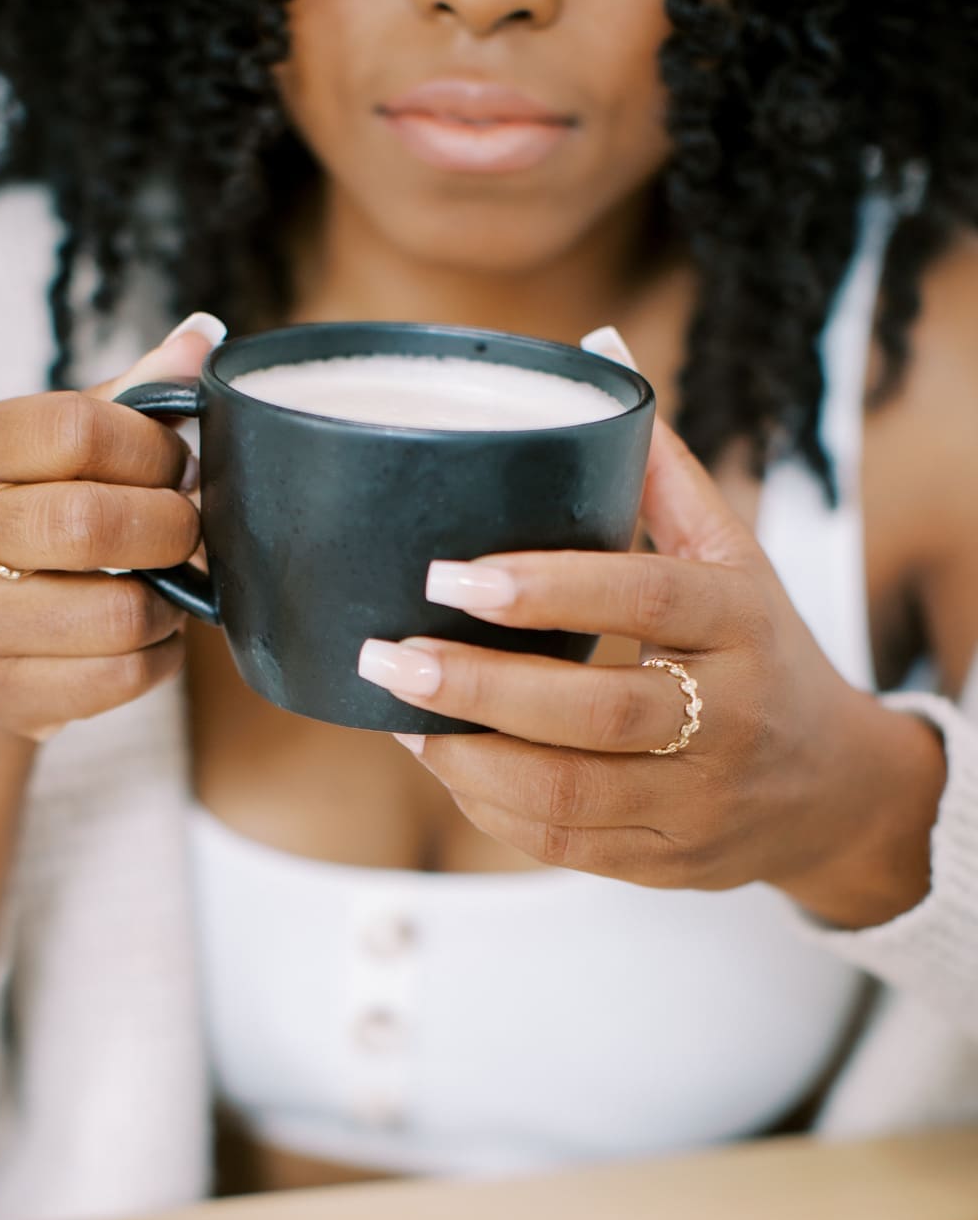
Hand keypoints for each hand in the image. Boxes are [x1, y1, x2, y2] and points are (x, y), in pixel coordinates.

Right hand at [0, 312, 224, 742]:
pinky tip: (148, 639)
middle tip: (185, 530)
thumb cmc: (39, 530)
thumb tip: (205, 337)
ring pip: (116, 614)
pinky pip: (118, 679)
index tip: (177, 466)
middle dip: (170, 526)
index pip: (75, 427)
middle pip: (91, 522)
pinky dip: (158, 660)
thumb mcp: (66, 454)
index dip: (152, 449)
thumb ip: (134, 398)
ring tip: (169, 589)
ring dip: (171, 604)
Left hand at [358, 417, 944, 926]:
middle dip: (477, 688)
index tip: (449, 576)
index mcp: (743, 623)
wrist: (831, 789)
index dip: (546, 589)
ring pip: (568, 794)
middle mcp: (730, 717)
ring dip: (466, 758)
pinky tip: (444, 761)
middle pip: (596, 712)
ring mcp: (698, 801)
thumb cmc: (761, 652)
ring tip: (398, 710)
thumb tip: (599, 357)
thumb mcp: (734, 560)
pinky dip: (488, 807)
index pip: (646, 597)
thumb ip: (663, 475)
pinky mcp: (666, 862)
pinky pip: (563, 845)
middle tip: (388, 656)